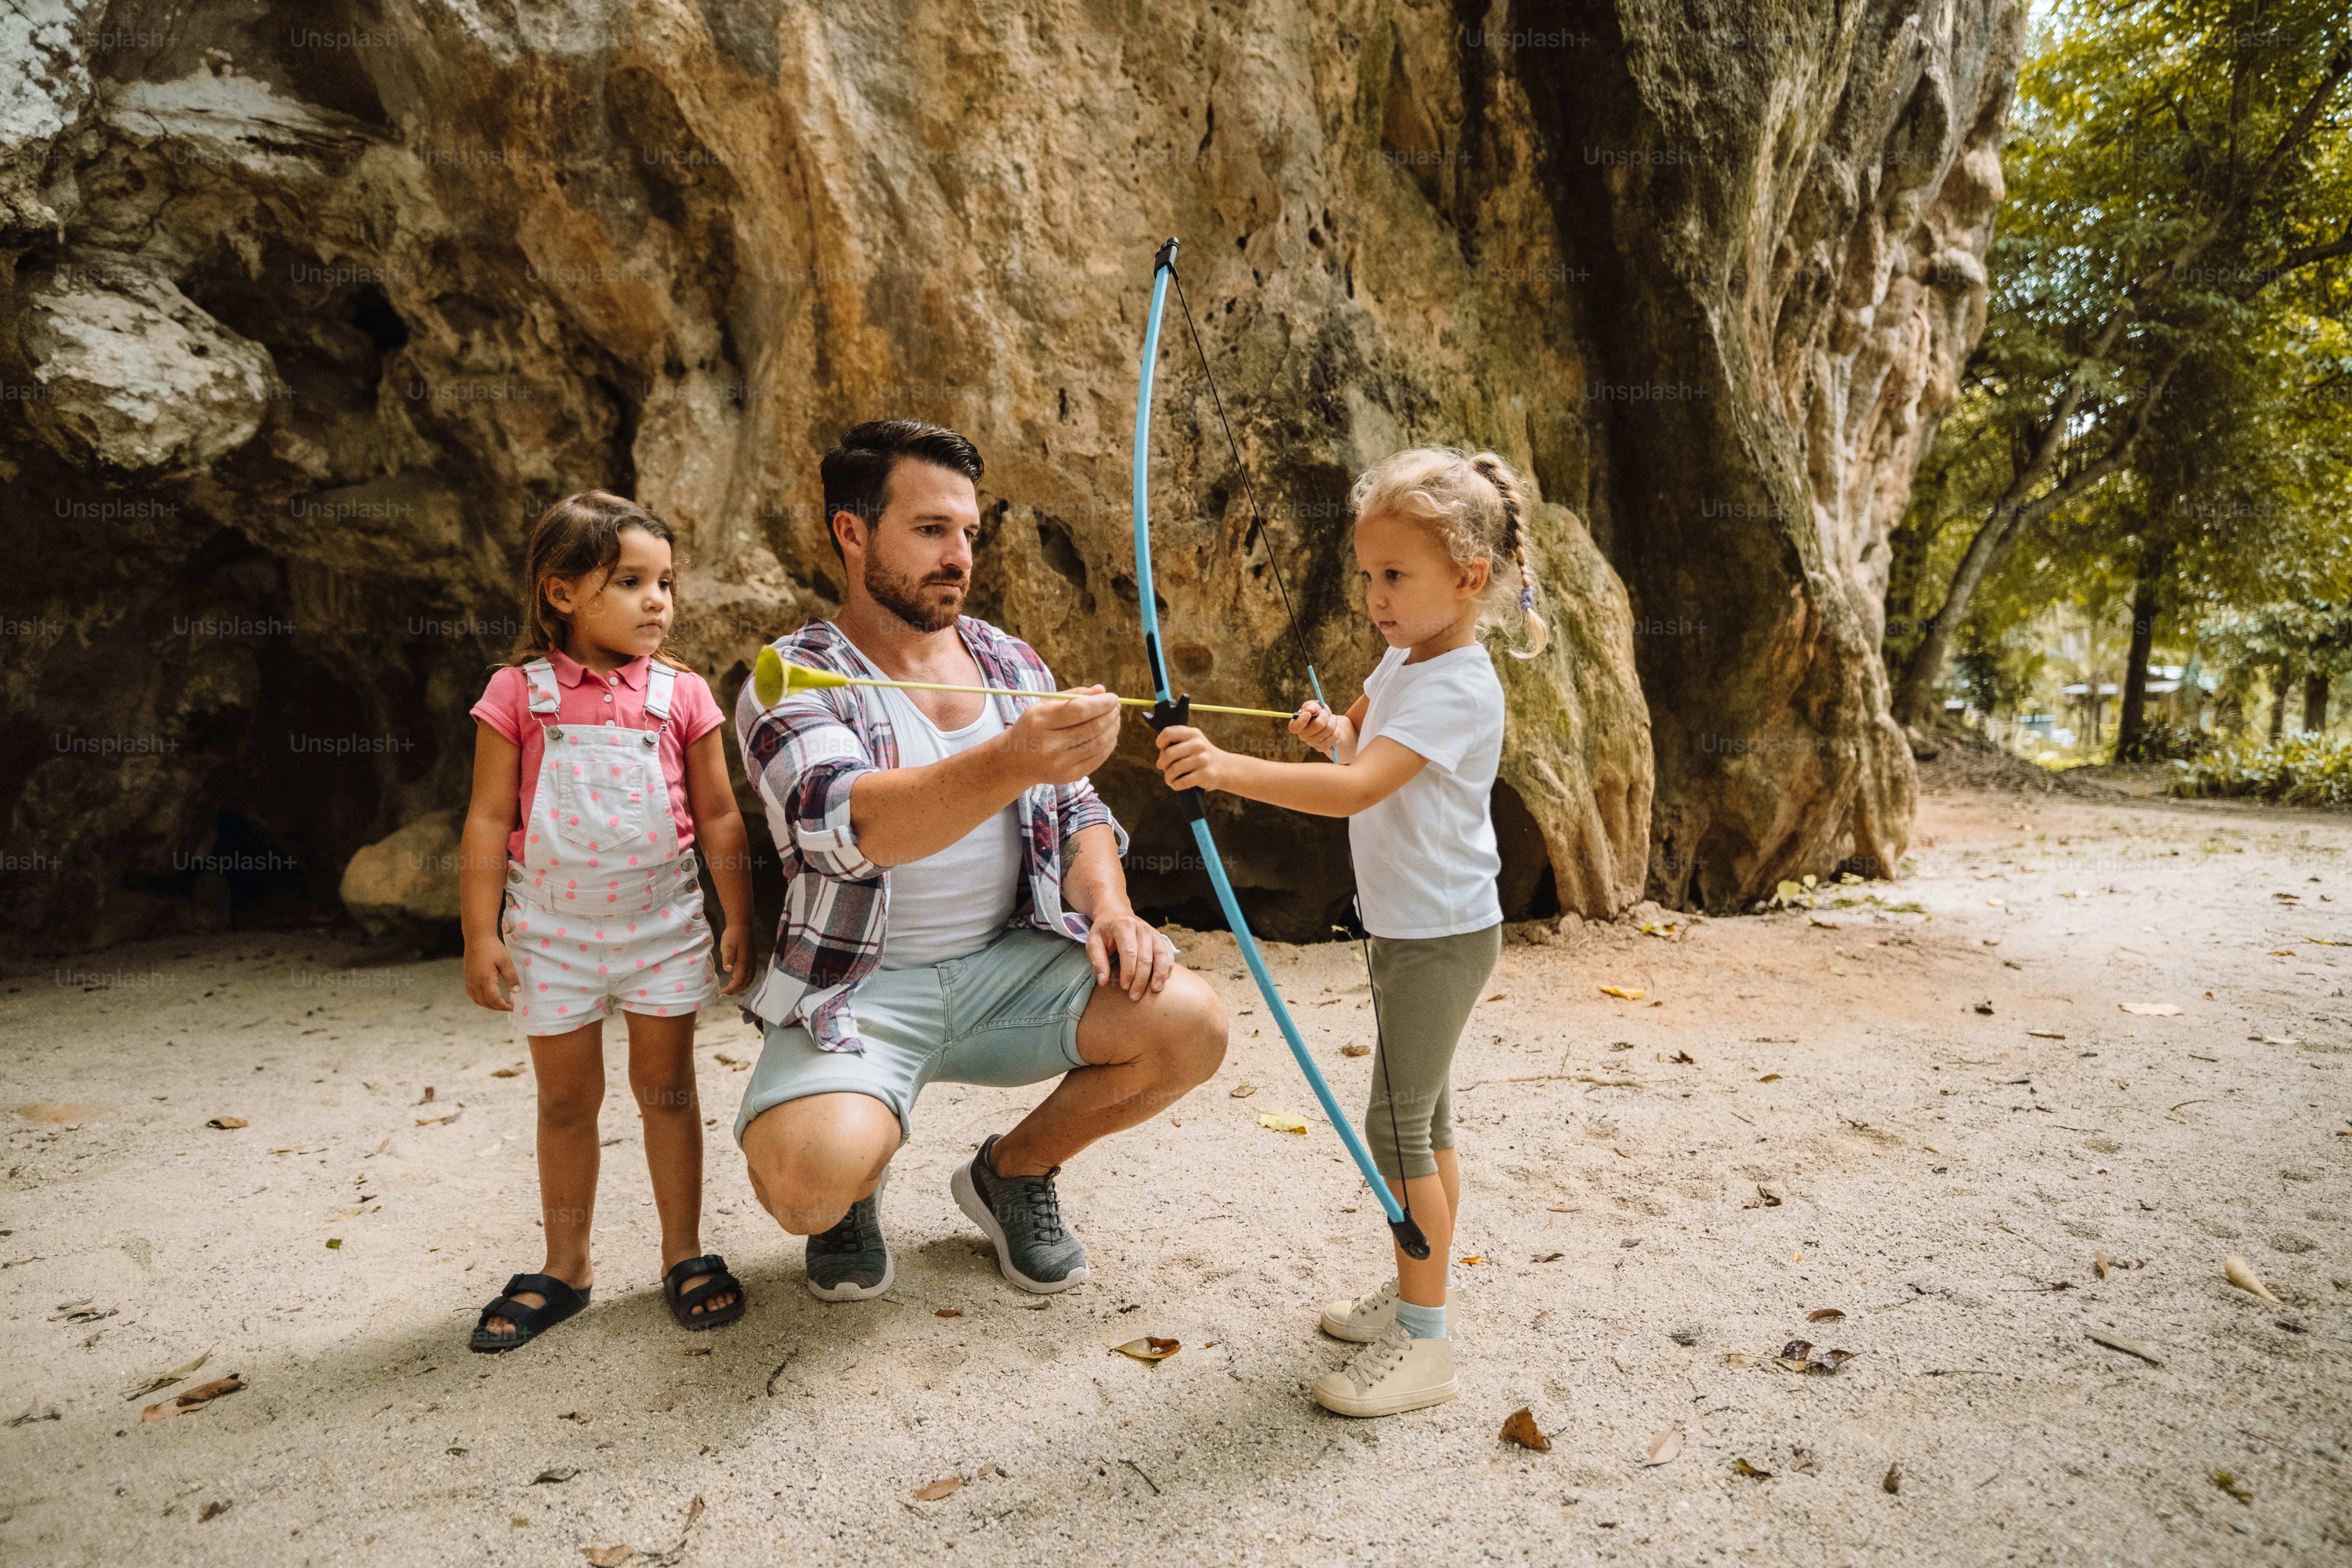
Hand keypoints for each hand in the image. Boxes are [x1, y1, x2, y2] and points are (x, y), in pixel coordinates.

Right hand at [464, 938, 515, 1010]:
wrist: (477, 938)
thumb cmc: (492, 948)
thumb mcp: (505, 961)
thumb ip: (511, 977)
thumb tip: (516, 991)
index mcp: (485, 980)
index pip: (494, 1000)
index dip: (503, 1006)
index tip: (512, 1006)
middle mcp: (475, 983)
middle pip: (485, 1002)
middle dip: (497, 1007)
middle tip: (508, 1006)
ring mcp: (469, 981)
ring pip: (478, 1000)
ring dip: (489, 1005)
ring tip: (499, 1003)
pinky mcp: (467, 978)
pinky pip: (472, 994)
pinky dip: (480, 1000)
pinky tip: (488, 997)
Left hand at [717, 923, 752, 996]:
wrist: (742, 925)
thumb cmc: (733, 935)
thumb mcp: (728, 946)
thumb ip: (728, 958)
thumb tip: (729, 970)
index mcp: (744, 962)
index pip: (739, 980)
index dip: (731, 988)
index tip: (722, 992)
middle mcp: (750, 963)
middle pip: (746, 982)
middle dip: (736, 990)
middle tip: (726, 993)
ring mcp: (753, 961)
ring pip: (750, 978)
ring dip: (742, 986)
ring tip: (732, 989)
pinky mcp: (752, 958)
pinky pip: (751, 974)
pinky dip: (745, 980)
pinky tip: (739, 979)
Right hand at [1001, 685, 1120, 786]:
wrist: (1016, 761)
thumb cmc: (1033, 727)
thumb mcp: (1045, 705)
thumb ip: (1073, 696)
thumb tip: (1102, 691)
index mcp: (1040, 721)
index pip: (1080, 710)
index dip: (1102, 703)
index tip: (1113, 697)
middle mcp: (1049, 745)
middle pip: (1092, 728)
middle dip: (1110, 715)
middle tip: (1116, 707)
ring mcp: (1060, 764)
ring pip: (1098, 744)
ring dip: (1113, 729)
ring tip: (1115, 719)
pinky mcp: (1069, 776)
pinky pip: (1097, 759)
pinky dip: (1108, 745)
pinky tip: (1109, 735)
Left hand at [1085, 908, 1175, 999]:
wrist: (1116, 913)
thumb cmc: (1104, 931)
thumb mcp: (1093, 941)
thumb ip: (1097, 960)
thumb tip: (1103, 981)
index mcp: (1124, 926)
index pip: (1129, 952)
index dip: (1128, 971)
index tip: (1124, 987)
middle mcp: (1142, 927)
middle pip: (1146, 957)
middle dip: (1141, 979)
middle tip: (1134, 996)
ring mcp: (1153, 932)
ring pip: (1161, 955)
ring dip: (1160, 974)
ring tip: (1155, 990)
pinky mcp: (1160, 937)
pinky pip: (1168, 953)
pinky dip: (1168, 967)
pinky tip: (1163, 980)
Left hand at [1154, 724, 1230, 793]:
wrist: (1225, 768)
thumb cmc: (1201, 756)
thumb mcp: (1193, 742)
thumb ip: (1176, 743)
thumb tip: (1161, 759)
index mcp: (1193, 733)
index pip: (1168, 733)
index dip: (1160, 743)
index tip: (1163, 750)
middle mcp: (1198, 744)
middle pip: (1168, 754)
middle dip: (1162, 764)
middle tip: (1164, 768)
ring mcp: (1203, 759)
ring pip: (1174, 769)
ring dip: (1168, 777)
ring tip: (1169, 779)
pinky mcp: (1205, 774)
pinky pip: (1182, 782)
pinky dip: (1175, 785)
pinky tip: (1176, 784)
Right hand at [1290, 700, 1340, 750]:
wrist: (1332, 725)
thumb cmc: (1320, 714)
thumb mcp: (1315, 706)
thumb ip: (1310, 705)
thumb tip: (1309, 710)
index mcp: (1297, 725)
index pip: (1294, 727)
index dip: (1301, 721)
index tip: (1308, 714)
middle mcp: (1303, 736)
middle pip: (1317, 725)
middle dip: (1325, 715)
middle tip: (1325, 712)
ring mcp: (1313, 743)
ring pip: (1328, 729)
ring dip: (1333, 720)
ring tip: (1332, 719)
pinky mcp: (1324, 747)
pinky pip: (1334, 735)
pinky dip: (1337, 729)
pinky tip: (1334, 729)